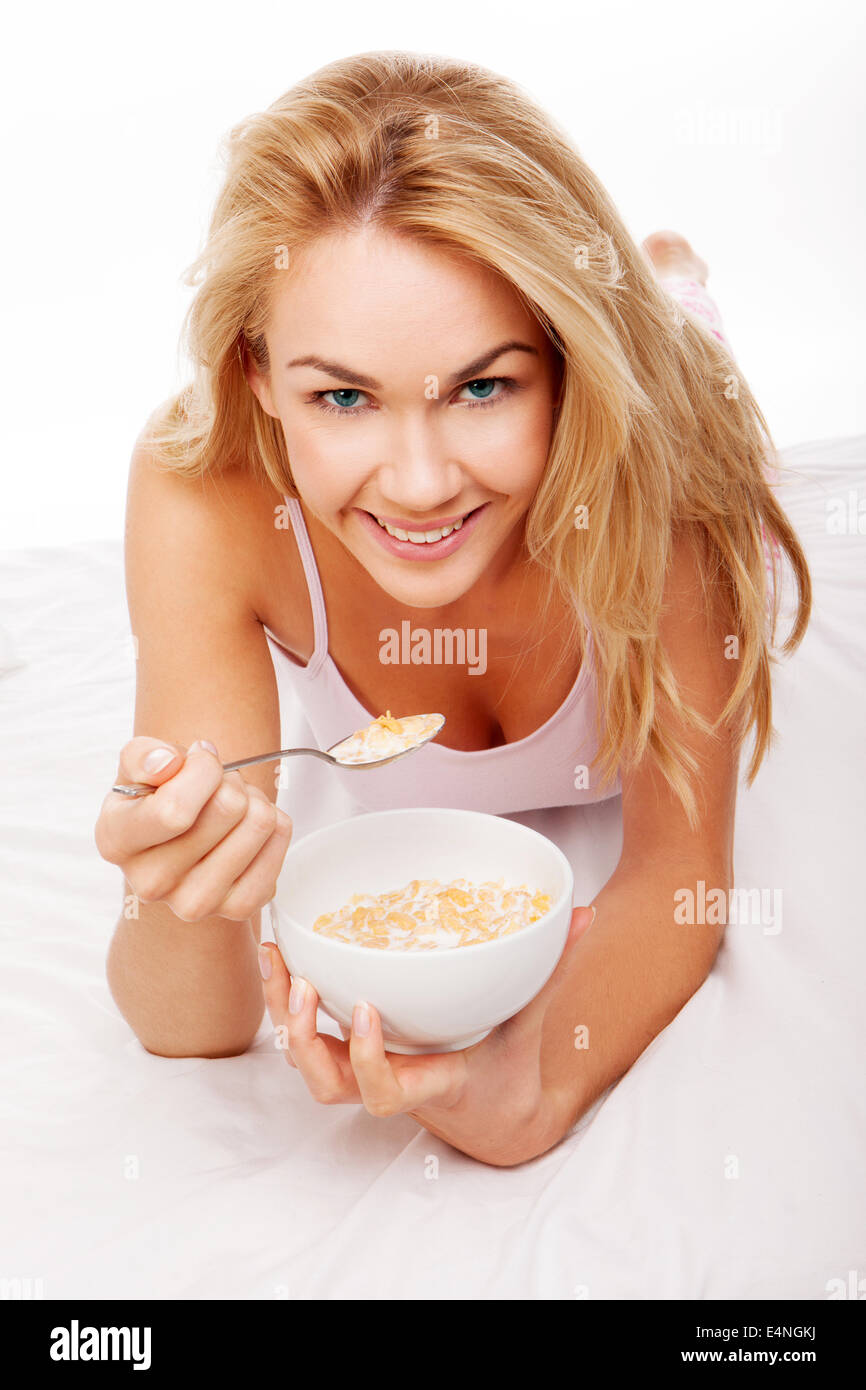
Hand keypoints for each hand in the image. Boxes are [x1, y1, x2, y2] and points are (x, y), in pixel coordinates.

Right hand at [95, 736, 292, 921]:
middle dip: (231, 781)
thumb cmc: (158, 801)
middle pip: (227, 808)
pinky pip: (280, 841)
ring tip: (233, 807)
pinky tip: (247, 829)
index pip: (175, 810)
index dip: (202, 770)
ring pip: (260, 822)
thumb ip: (143, 756)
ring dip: (254, 800)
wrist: (181, 848)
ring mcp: (195, 903)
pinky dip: (274, 823)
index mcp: (117, 842)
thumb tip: (168, 764)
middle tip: (218, 786)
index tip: (200, 757)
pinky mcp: (239, 909)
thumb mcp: (137, 769)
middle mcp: (151, 882)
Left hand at [258, 903, 595, 1163]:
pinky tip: (280, 955)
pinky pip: (305, 1038)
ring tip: (279, 963)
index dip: (366, 1060)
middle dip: (306, 1041)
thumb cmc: (507, 1066)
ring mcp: (363, 1072)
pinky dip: (285, 1004)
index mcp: (431, 1082)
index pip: (387, 1092)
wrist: (490, 1115)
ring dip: (285, 1021)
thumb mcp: (531, 1020)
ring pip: (307, 1065)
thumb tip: (585, 912)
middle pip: (327, 1083)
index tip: (365, 1012)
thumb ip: (552, 968)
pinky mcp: (347, 1054)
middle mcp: (389, 1083)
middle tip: (302, 986)